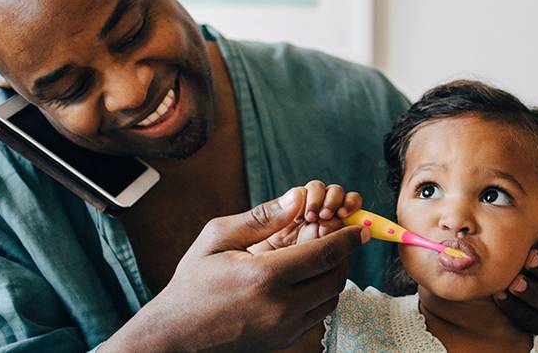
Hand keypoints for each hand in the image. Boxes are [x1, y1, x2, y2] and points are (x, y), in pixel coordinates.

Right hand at [101, 188, 371, 351]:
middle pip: (336, 276)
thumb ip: (261, 218)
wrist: (176, 335)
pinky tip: (305, 280)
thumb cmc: (193, 282)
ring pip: (331, 298)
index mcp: (265, 276)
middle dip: (343, 255)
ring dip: (333, 275)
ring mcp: (285, 328)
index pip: (325, 253)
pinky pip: (318, 314)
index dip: (347, 238)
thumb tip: (298, 198)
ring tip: (320, 257)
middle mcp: (281, 306)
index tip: (360, 228)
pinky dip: (320, 295)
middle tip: (337, 239)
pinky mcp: (285, 341)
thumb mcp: (218, 239)